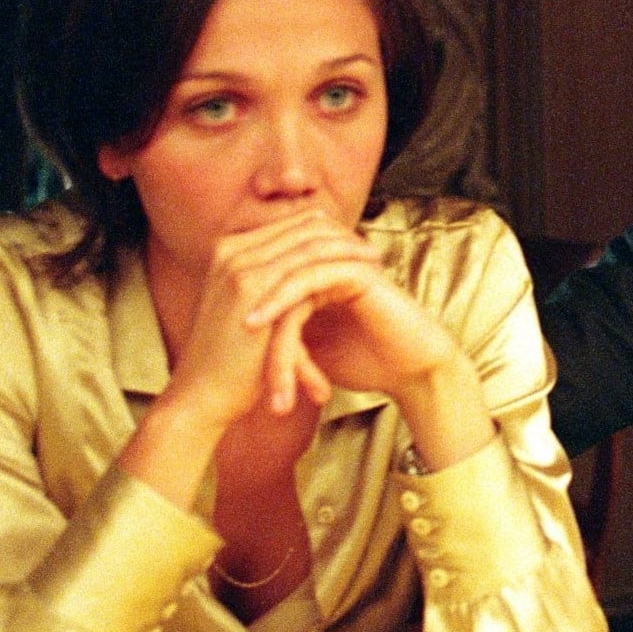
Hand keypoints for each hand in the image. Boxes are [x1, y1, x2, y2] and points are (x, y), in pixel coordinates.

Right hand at [122, 210, 376, 508]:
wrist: (199, 396)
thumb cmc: (229, 363)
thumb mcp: (250, 312)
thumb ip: (270, 287)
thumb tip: (306, 278)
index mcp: (230, 251)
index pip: (291, 223)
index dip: (329, 231)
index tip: (358, 246)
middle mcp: (232, 250)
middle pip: (303, 224)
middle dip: (345, 235)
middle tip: (375, 251)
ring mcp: (239, 264)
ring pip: (310, 240)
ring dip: (348, 250)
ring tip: (378, 264)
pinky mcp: (251, 286)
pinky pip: (308, 264)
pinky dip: (340, 267)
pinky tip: (365, 278)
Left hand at [242, 216, 462, 408]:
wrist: (411, 371)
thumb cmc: (365, 362)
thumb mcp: (308, 349)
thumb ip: (281, 331)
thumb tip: (234, 338)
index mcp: (318, 271)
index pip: (269, 272)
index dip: (243, 299)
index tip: (221, 333)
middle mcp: (330, 259)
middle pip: (275, 268)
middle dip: (248, 304)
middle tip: (225, 335)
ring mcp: (344, 260)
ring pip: (288, 272)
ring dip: (262, 302)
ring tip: (242, 331)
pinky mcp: (358, 270)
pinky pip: (309, 276)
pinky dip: (280, 299)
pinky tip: (258, 323)